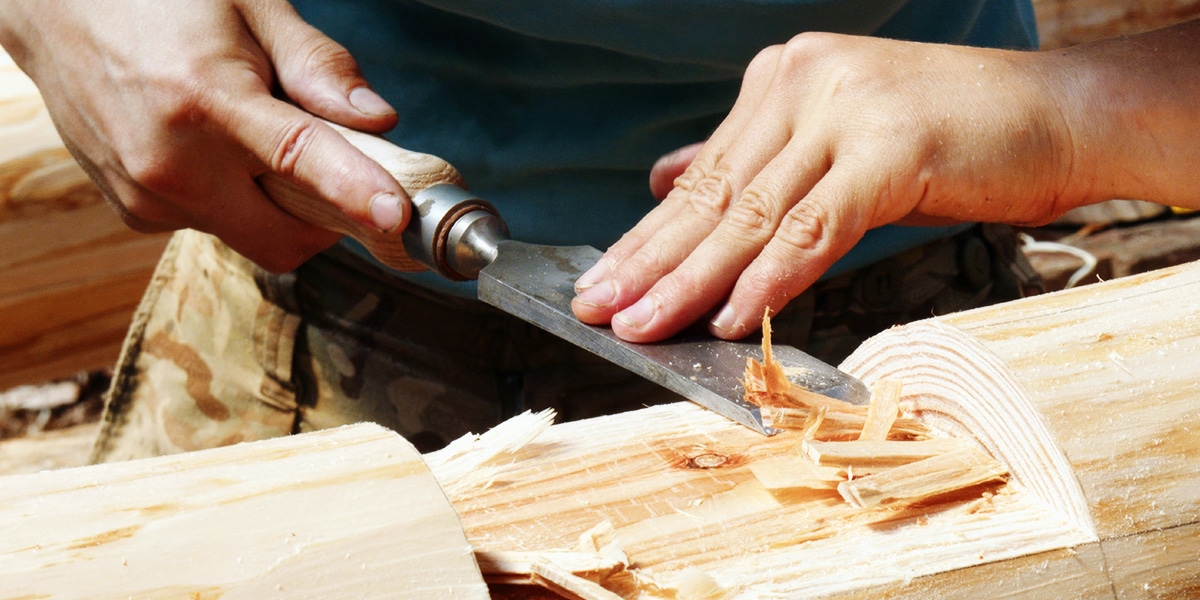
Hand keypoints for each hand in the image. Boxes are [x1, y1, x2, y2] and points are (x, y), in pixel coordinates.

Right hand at [0, 0, 407, 271]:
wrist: (55, 11)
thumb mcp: (251, 5)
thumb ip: (317, 66)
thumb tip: (378, 120)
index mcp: (206, 101)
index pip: (297, 160)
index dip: (353, 192)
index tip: (394, 216)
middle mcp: (172, 163)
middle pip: (285, 239)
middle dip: (326, 220)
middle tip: (341, 173)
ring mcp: (147, 196)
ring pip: (252, 236)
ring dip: (277, 206)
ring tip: (254, 138)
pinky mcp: (135, 212)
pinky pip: (213, 226)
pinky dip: (235, 201)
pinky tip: (213, 150)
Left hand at [572, 32, 1082, 341]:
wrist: (1061, 114)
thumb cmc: (954, 139)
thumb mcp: (838, 146)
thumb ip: (755, 164)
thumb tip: (666, 177)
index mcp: (785, 81)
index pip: (702, 176)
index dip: (647, 236)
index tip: (601, 281)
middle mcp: (804, 83)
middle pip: (713, 195)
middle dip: (649, 261)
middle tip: (596, 308)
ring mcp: (847, 110)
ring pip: (753, 215)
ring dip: (690, 279)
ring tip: (642, 324)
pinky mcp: (894, 146)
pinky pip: (816, 226)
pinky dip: (771, 277)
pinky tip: (730, 315)